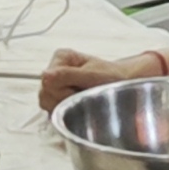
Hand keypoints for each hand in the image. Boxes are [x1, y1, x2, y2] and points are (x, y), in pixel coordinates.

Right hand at [38, 47, 165, 113]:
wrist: (124, 85)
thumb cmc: (112, 77)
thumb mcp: (92, 75)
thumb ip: (68, 75)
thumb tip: (45, 75)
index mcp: (61, 57)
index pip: (47, 80)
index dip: (62, 90)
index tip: (79, 89)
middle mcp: (56, 69)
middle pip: (44, 93)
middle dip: (63, 99)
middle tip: (83, 95)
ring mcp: (56, 85)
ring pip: (46, 103)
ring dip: (64, 106)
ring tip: (82, 100)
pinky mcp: (58, 98)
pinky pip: (51, 110)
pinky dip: (65, 112)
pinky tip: (78, 107)